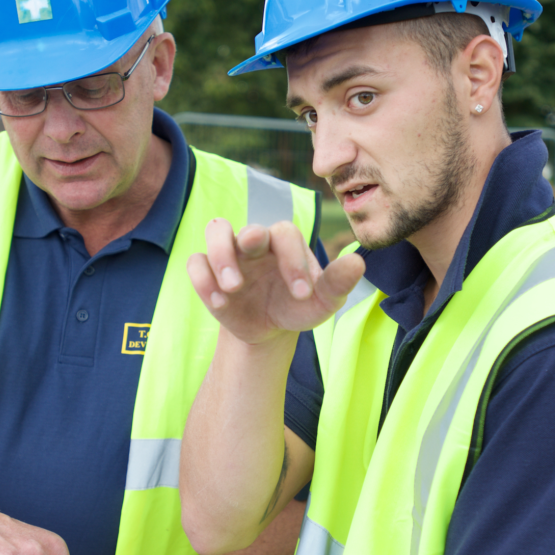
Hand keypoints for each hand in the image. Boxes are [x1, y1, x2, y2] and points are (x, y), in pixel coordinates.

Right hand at [188, 219, 365, 345]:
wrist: (270, 329)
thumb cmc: (298, 306)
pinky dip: (203, 279)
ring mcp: (230, 254)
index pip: (286, 232)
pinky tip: (219, 303)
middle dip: (249, 243)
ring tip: (232, 287)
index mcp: (286, 241)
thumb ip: (338, 283)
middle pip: (248, 225)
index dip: (293, 260)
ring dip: (220, 256)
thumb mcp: (322, 302)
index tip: (302, 294)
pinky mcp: (208, 271)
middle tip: (257, 277)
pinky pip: (196, 262)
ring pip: (216, 229)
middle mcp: (256, 241)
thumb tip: (358, 262)